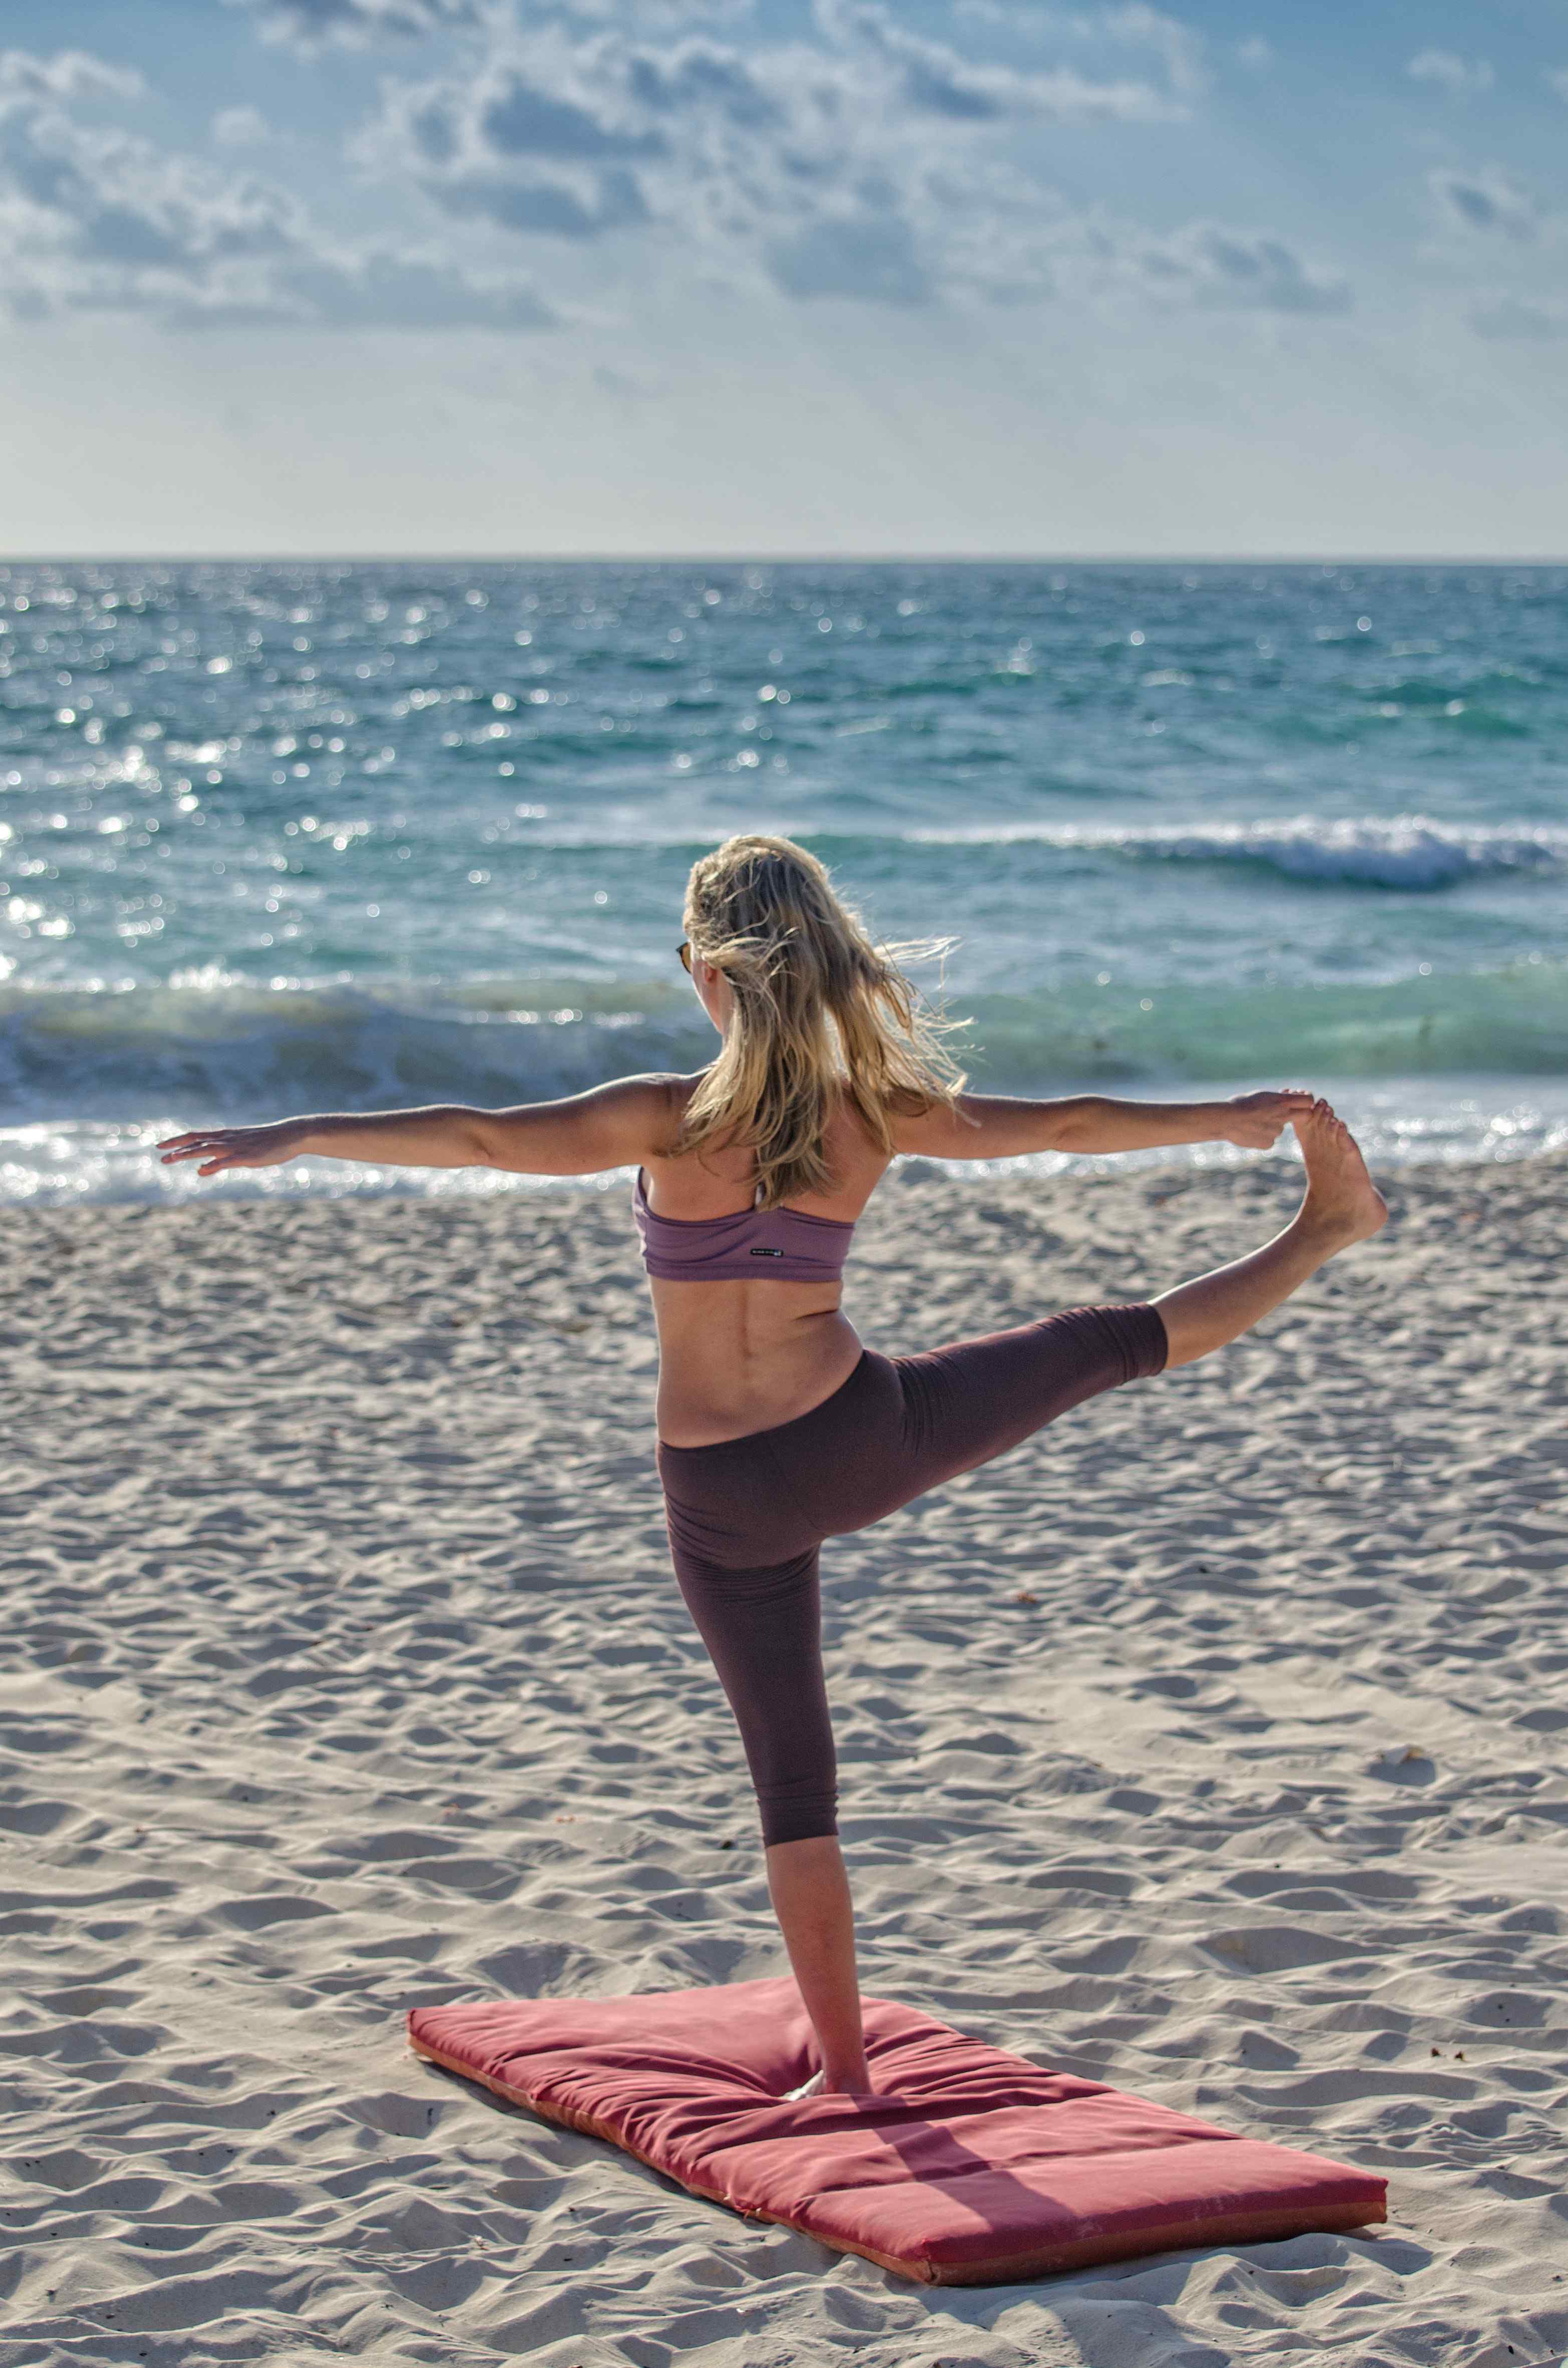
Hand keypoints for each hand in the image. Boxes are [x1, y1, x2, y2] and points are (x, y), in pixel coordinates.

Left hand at [156, 1119, 309, 1176]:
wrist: (291, 1135)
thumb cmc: (268, 1142)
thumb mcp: (240, 1151)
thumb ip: (219, 1160)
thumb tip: (200, 1170)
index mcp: (224, 1136)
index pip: (195, 1137)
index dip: (177, 1141)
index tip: (161, 1145)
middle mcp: (226, 1139)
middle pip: (196, 1141)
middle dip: (176, 1146)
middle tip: (158, 1151)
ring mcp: (236, 1147)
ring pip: (207, 1149)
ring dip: (188, 1153)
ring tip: (171, 1158)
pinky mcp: (246, 1157)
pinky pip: (226, 1161)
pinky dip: (213, 1165)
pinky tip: (201, 1171)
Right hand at [1222, 1089, 1315, 1148]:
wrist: (1226, 1120)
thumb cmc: (1240, 1104)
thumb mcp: (1262, 1096)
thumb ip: (1277, 1100)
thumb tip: (1285, 1101)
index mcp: (1281, 1101)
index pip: (1308, 1100)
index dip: (1306, 1101)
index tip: (1299, 1102)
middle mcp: (1283, 1116)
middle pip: (1305, 1115)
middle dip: (1299, 1115)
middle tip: (1284, 1114)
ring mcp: (1277, 1131)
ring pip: (1279, 1129)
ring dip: (1270, 1126)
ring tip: (1252, 1123)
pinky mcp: (1269, 1143)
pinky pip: (1269, 1140)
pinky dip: (1261, 1137)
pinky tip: (1250, 1132)